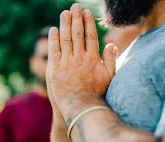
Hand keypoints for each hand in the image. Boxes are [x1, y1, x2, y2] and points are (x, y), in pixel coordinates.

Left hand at [46, 3, 117, 118]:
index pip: (90, 36)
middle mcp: (79, 58)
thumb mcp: (109, 77)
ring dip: (65, 24)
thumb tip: (111, 44)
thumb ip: (110, 60)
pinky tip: (53, 30)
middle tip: (74, 6)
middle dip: (76, 18)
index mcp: (92, 58)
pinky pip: (54, 50)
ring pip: (65, 39)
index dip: (87, 22)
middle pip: (77, 34)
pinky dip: (54, 39)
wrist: (81, 108)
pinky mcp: (54, 69)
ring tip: (65, 13)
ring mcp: (66, 63)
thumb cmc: (96, 94)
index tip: (85, 12)